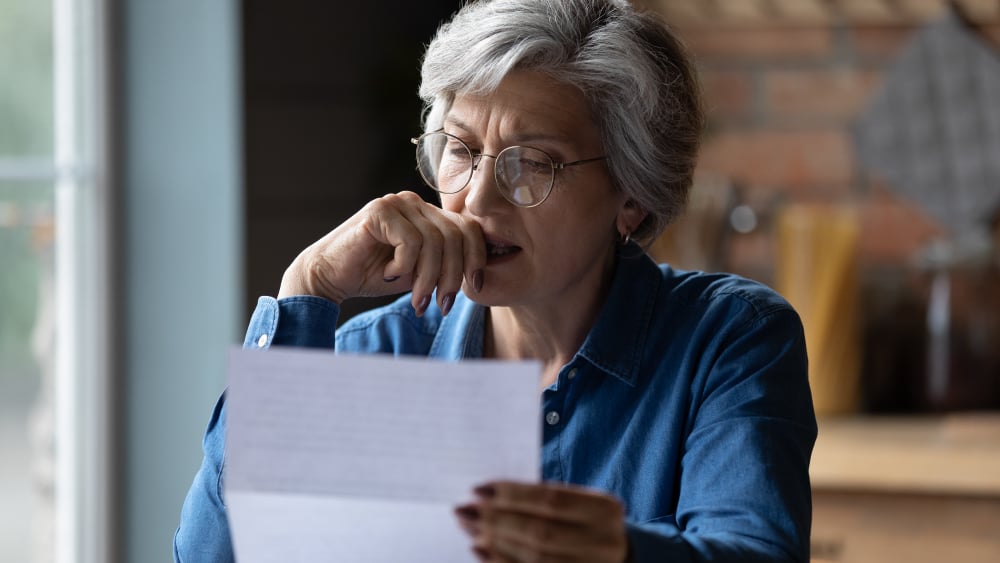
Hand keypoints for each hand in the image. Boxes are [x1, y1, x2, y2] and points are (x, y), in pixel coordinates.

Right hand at [278, 191, 485, 314]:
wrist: (329, 277)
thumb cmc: (374, 275)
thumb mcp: (421, 273)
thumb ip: (446, 266)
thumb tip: (482, 276)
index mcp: (428, 214)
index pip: (469, 228)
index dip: (476, 259)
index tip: (475, 288)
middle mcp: (415, 203)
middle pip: (455, 236)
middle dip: (452, 276)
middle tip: (440, 304)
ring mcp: (396, 203)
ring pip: (435, 241)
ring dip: (428, 278)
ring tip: (417, 299)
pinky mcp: (378, 211)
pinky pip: (410, 241)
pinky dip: (404, 266)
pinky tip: (389, 274)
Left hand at [455, 481, 628, 562]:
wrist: (615, 557)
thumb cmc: (584, 522)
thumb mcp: (576, 504)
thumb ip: (541, 499)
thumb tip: (486, 496)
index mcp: (604, 509)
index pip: (551, 499)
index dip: (512, 495)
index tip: (477, 489)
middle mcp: (604, 542)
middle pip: (540, 532)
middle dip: (496, 520)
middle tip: (464, 510)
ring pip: (534, 558)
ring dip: (495, 543)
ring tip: (468, 528)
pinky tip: (481, 551)